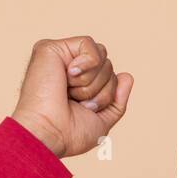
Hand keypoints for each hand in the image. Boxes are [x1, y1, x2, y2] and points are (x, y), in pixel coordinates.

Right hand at [11, 35, 133, 158]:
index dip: (107, 94)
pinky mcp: (50, 48)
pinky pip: (89, 44)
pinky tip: (69, 75)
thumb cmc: (69, 134)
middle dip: (100, 88)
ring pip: (101, 55)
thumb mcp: (102, 120)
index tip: (85, 109)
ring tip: (69, 93)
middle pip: (108, 65)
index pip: (110, 76)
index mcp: (78, 85)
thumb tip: (127, 75)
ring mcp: (59, 58)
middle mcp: (67, 69)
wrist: (49, 133)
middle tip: (76, 102)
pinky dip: (87, 64)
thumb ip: (117, 100)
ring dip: (91, 81)